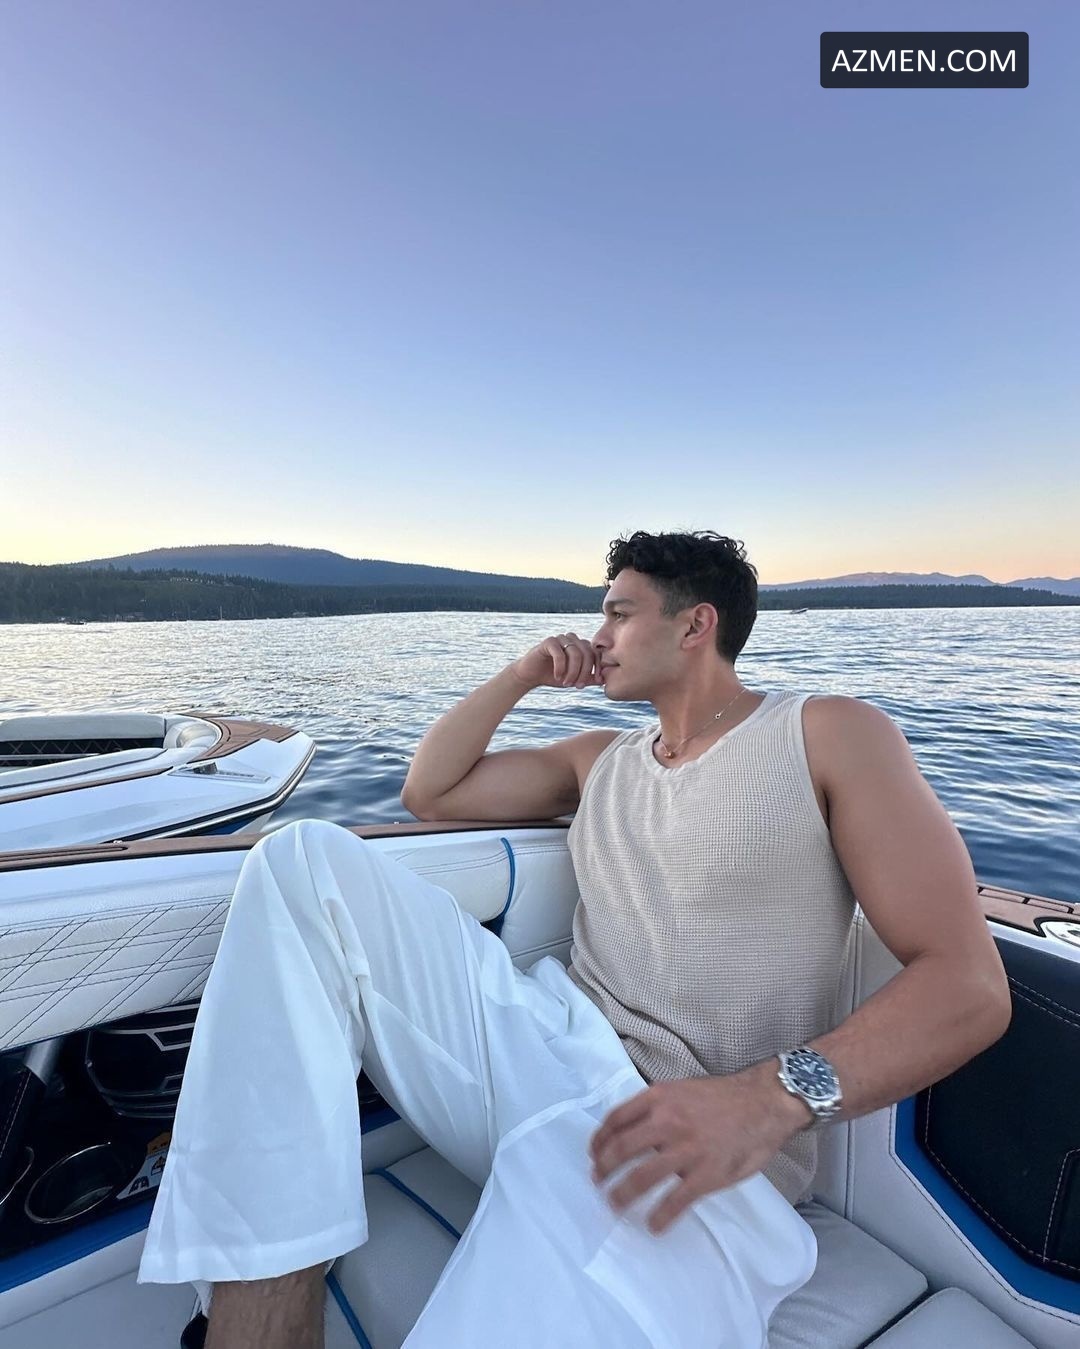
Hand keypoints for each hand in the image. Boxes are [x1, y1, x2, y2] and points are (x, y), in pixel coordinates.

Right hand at [510, 633, 601, 690]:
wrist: (530, 675)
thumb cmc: (554, 676)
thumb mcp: (575, 679)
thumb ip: (589, 678)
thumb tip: (605, 680)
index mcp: (581, 646)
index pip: (596, 653)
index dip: (598, 667)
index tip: (596, 682)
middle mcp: (572, 639)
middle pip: (587, 653)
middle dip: (584, 672)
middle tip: (578, 686)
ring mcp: (561, 638)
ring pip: (576, 653)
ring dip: (573, 672)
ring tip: (567, 683)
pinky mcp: (549, 641)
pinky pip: (560, 653)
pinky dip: (561, 667)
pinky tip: (558, 676)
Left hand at [588, 1065, 807, 1233]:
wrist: (764, 1102)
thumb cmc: (722, 1098)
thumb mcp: (681, 1091)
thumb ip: (656, 1108)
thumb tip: (631, 1131)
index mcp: (659, 1098)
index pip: (616, 1119)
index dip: (599, 1140)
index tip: (593, 1154)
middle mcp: (667, 1122)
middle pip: (621, 1149)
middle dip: (603, 1169)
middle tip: (597, 1182)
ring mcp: (686, 1149)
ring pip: (641, 1176)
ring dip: (622, 1194)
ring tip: (614, 1205)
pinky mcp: (706, 1174)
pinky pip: (675, 1201)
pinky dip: (660, 1216)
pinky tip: (653, 1224)